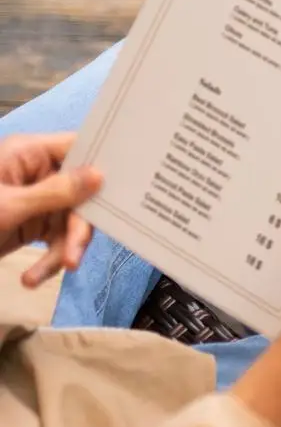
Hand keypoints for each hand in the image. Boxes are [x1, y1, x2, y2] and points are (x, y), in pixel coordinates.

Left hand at [0, 133, 100, 286]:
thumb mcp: (9, 206)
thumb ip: (56, 192)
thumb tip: (100, 176)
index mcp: (28, 154)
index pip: (77, 148)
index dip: (102, 163)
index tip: (123, 188)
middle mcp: (35, 173)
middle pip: (79, 194)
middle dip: (77, 229)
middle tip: (73, 257)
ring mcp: (32, 201)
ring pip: (69, 222)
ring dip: (61, 251)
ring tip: (43, 275)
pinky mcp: (27, 225)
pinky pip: (53, 240)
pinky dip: (47, 261)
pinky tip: (31, 278)